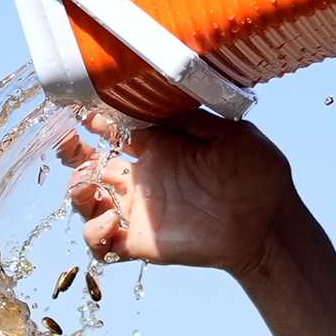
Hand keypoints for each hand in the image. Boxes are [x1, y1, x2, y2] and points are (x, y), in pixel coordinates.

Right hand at [58, 111, 298, 275]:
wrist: (268, 223)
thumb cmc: (256, 174)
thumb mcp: (229, 131)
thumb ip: (191, 116)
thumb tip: (158, 93)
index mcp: (159, 145)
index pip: (113, 128)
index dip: (94, 118)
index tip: (85, 109)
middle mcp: (142, 176)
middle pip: (88, 162)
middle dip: (69, 150)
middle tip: (66, 141)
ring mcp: (138, 210)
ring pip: (86, 200)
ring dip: (76, 191)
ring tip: (86, 184)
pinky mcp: (139, 243)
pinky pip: (100, 243)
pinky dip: (93, 232)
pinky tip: (110, 220)